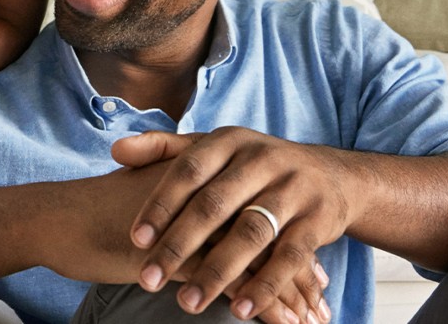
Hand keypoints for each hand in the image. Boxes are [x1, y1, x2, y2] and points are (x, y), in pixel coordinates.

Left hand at [115, 128, 354, 320]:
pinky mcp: (318, 220)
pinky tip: (238, 309)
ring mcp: (293, 189)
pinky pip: (290, 257)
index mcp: (229, 140)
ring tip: (187, 304)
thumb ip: (164, 149)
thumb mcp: (214, 148)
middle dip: (178, 246)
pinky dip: (264, 285)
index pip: (188, 171)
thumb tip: (116, 150)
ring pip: (250, 234)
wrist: (331, 174)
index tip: (136, 239)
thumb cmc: (252, 165)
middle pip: (214, 206)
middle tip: (148, 279)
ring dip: (217, 273)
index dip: (161, 204)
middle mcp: (262, 159)